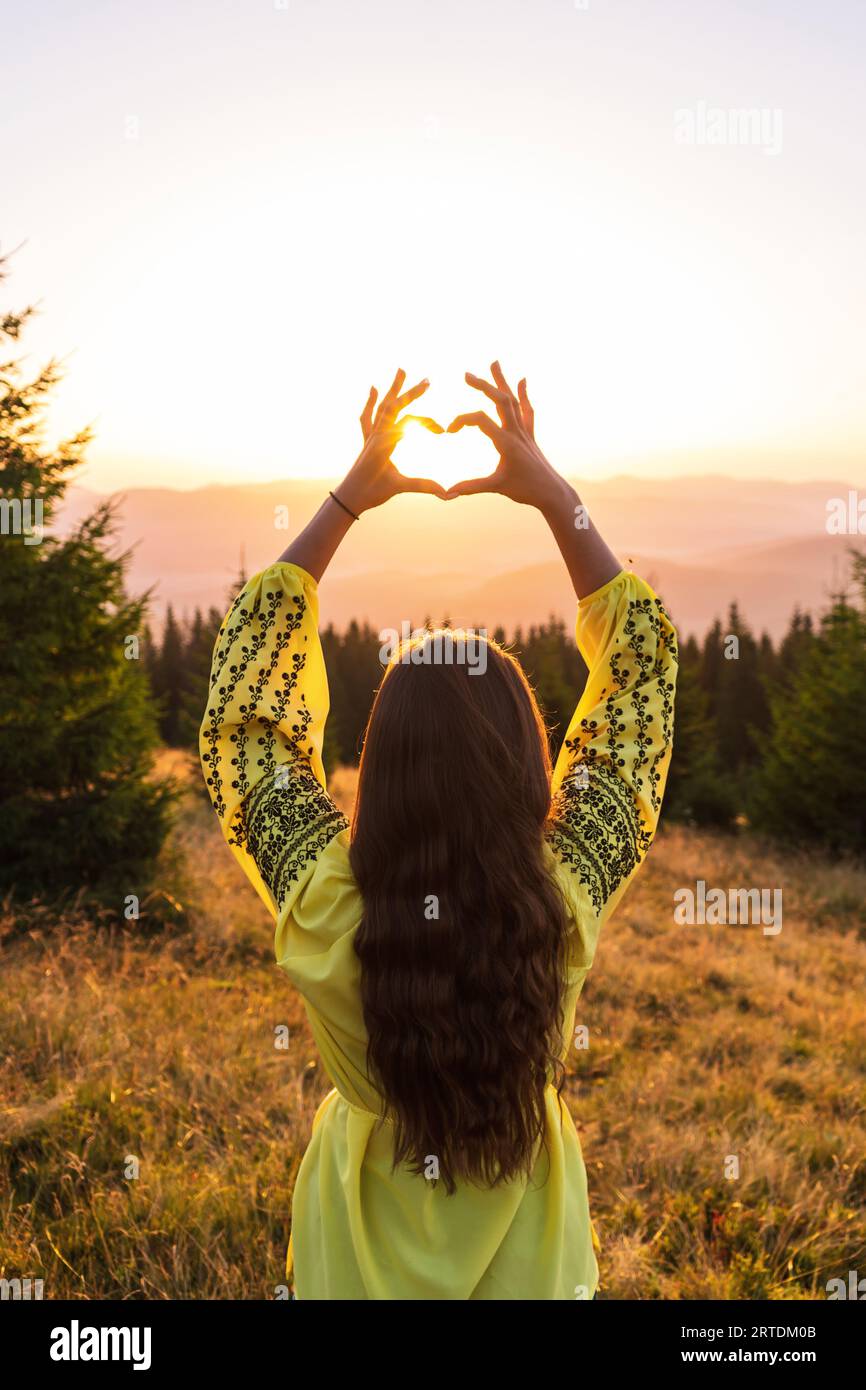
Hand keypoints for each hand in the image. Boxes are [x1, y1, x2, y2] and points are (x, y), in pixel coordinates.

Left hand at [337, 369, 446, 514]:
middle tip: (428, 380)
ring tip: (401, 370)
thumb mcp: (399, 487)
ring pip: (382, 406)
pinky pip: (367, 417)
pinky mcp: (366, 440)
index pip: (409, 421)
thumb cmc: (372, 492)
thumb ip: (423, 486)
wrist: (348, 497)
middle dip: (411, 392)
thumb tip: (449, 495)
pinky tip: (373, 389)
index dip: (428, 423)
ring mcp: (370, 435)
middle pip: (395, 406)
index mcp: (384, 442)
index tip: (443, 431)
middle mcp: (376, 434)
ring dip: (393, 388)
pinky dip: (370, 402)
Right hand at [445, 361, 566, 510]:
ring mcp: (525, 432)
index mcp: (506, 442)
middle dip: (483, 385)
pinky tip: (522, 380)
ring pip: (513, 400)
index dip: (462, 420)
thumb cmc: (525, 490)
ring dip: (502, 381)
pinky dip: (524, 394)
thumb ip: (472, 487)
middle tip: (466, 375)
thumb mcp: (496, 487)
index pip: (480, 420)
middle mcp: (517, 432)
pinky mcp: (530, 435)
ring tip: (494, 362)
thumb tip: (448, 492)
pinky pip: (527, 410)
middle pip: (499, 400)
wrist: (552, 492)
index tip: (449, 430)